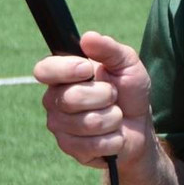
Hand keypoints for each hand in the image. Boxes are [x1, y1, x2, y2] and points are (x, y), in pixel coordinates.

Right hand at [33, 32, 155, 169]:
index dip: (66, 70)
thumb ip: (108, 48)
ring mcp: (59, 126)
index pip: (44, 70)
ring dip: (112, 118)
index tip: (88, 69)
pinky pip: (93, 144)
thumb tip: (87, 37)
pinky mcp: (70, 148)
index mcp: (61, 75)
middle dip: (104, 96)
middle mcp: (54, 100)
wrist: (139, 126)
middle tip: (113, 95)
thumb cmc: (129, 91)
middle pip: (71, 98)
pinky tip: (113, 135)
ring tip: (115, 115)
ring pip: (87, 123)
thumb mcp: (126, 63)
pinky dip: (113, 139)